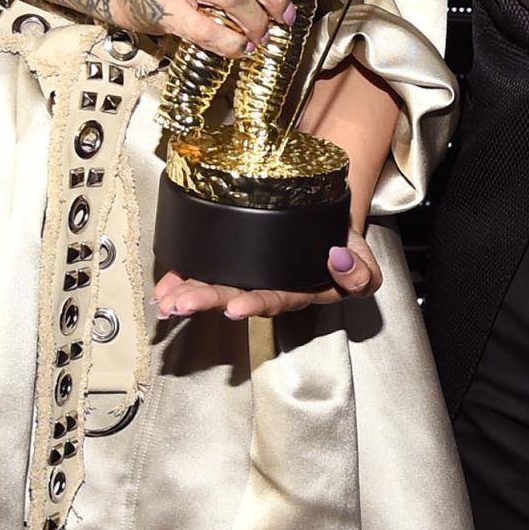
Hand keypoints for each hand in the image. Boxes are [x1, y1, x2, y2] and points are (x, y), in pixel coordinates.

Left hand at [153, 234, 383, 325]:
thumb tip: (338, 260)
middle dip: (206, 301)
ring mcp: (247, 274)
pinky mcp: (232, 260)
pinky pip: (205, 270)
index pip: (276, 299)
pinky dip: (182, 276)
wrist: (328, 222)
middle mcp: (268, 286)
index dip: (256, 303)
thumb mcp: (365, 261)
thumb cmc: (342, 243)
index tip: (236, 307)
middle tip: (181, 304)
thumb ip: (360, 273)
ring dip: (187, 293)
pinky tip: (164, 285)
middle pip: (235, 296)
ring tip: (165, 299)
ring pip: (214, 286)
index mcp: (298, 291)